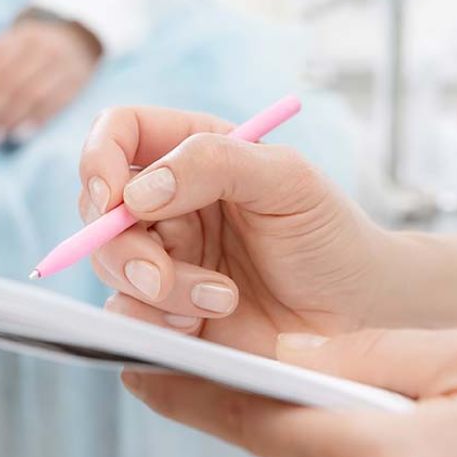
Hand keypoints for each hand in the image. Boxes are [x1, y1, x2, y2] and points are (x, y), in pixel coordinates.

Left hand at [0, 16, 100, 141]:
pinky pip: (54, 105)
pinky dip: (35, 121)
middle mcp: (48, 48)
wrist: (76, 45)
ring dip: (12, 118)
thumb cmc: (32, 50)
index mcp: (27, 37)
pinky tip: (19, 134)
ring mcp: (66, 65)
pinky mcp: (77, 83)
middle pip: (16, 82)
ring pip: (34, 95)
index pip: (0, 67)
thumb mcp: (12, 42)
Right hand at [78, 106, 389, 350]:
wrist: (359, 313)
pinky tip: (208, 323)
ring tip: (223, 299)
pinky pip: (126, 315)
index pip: (117, 133)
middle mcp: (166, 201)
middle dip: (119, 243)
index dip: (98, 158)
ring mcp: (163, 256)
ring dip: (157, 288)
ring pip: (109, 264)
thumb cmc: (330, 234)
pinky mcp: (166, 310)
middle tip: (159, 273)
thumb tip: (137, 190)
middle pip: (97, 206)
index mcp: (191, 152)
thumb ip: (214, 163)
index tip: (111, 196)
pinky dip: (158, 322)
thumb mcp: (287, 179)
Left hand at [123, 327, 456, 456]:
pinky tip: (414, 419)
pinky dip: (368, 439)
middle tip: (260, 343)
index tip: (130, 366)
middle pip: (289, 438)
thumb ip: (375, 356)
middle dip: (271, 392)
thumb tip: (290, 353)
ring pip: (333, 455)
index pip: (254, 423)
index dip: (184, 391)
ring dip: (331, 414)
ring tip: (377, 379)